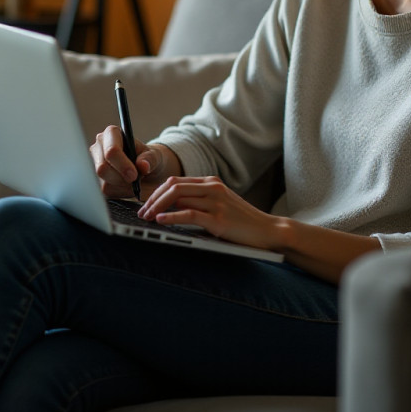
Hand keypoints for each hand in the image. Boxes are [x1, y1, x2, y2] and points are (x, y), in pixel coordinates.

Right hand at [90, 126, 179, 198]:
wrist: (145, 169)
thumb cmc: (148, 157)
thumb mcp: (155, 155)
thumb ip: (150, 159)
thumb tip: (143, 166)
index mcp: (111, 134)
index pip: (111, 151)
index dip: (123, 165)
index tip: (134, 175)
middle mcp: (98, 147)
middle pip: (103, 168)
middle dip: (121, 178)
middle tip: (135, 180)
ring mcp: (93, 164)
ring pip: (103, 183)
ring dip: (122, 186)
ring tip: (133, 180)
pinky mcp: (94, 180)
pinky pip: (105, 192)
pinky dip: (120, 192)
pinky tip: (127, 186)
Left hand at [137, 175, 278, 249]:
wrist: (268, 231)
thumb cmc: (242, 222)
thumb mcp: (220, 205)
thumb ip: (199, 202)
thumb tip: (170, 207)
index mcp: (212, 182)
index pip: (176, 181)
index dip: (157, 192)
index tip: (146, 204)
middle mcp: (213, 188)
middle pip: (173, 185)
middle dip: (153, 198)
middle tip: (142, 212)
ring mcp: (216, 202)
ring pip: (178, 196)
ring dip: (157, 207)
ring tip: (147, 218)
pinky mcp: (218, 219)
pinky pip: (188, 214)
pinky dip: (171, 216)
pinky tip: (161, 220)